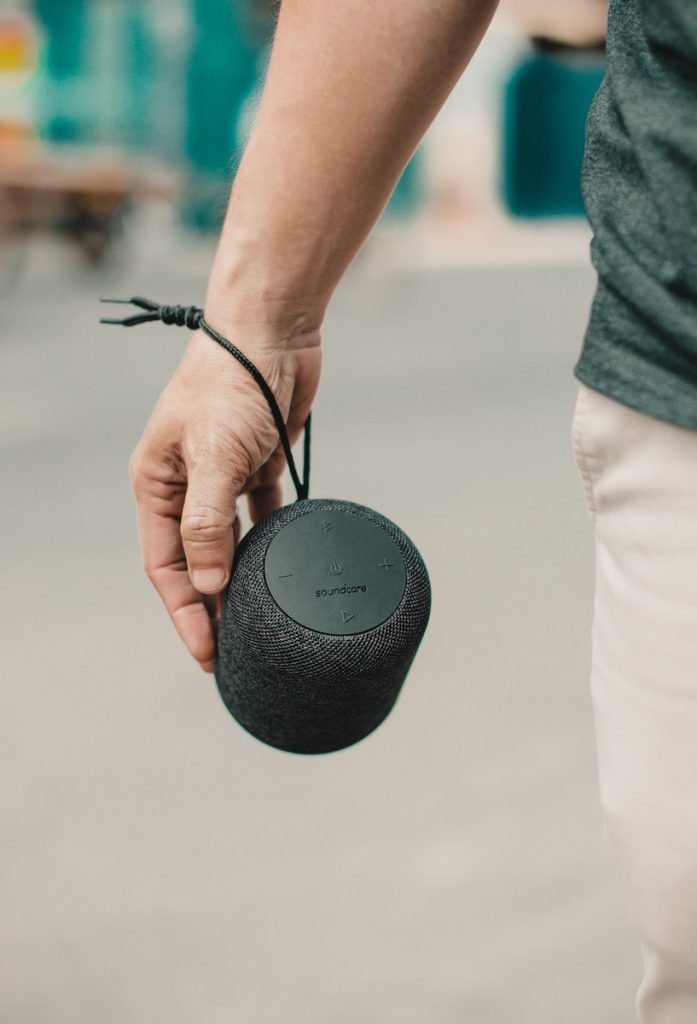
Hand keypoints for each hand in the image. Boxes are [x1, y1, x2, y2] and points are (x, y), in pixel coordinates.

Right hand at [129, 318, 321, 672]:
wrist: (272, 330)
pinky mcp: (258, 467)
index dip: (185, 612)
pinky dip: (271, 543)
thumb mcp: (212, 456)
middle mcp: (186, 486)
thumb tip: (209, 584)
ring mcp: (223, 478)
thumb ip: (207, 522)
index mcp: (158, 485)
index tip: (208, 654)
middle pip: (196, 562)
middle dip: (211, 608)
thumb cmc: (230, 385)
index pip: (166, 566)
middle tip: (233, 654)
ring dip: (240, 582)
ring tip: (257, 624)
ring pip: (229, 545)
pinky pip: (263, 517)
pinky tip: (285, 572)